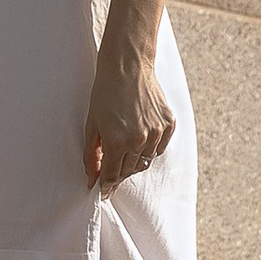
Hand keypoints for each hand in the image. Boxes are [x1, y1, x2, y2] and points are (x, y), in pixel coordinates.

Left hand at [85, 42, 174, 192]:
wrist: (128, 67)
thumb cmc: (105, 93)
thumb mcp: (92, 125)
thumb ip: (91, 155)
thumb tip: (92, 180)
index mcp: (117, 141)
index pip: (111, 175)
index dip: (105, 186)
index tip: (103, 192)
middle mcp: (139, 140)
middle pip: (128, 171)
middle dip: (117, 172)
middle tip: (110, 166)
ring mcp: (156, 133)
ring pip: (145, 162)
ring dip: (133, 161)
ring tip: (124, 146)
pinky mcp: (169, 124)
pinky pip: (159, 149)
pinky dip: (149, 149)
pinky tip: (140, 137)